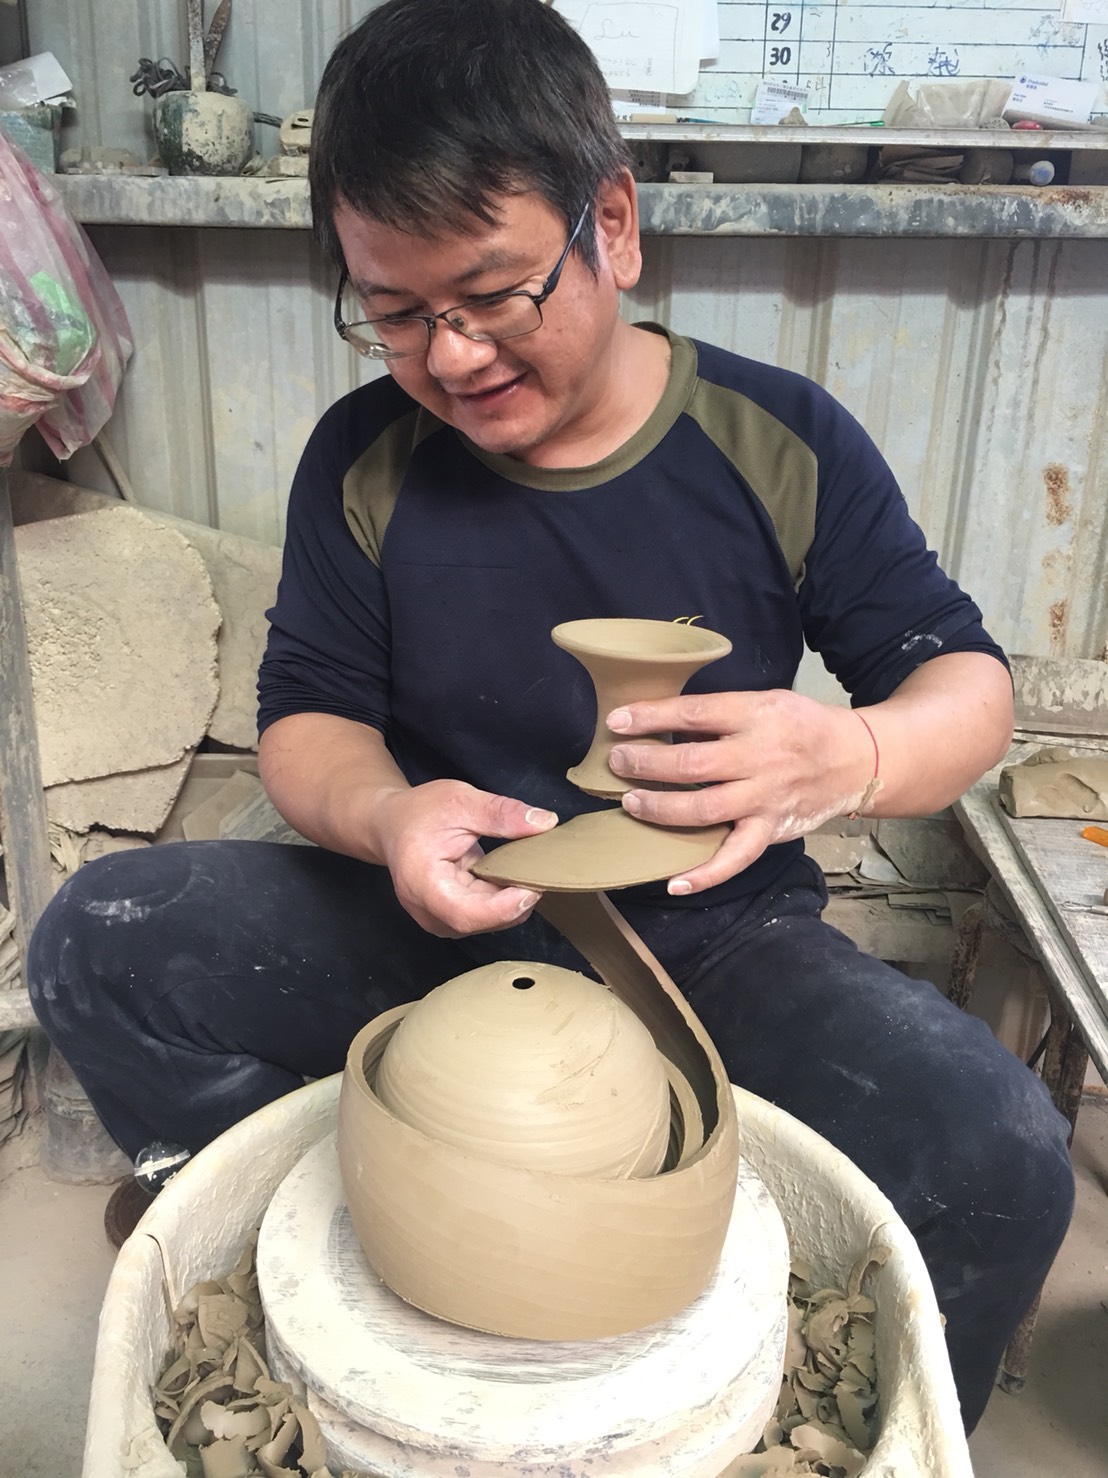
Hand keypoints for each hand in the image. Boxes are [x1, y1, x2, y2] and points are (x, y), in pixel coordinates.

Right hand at [373, 779, 557, 936]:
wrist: (393, 826)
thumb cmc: (419, 812)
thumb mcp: (460, 801)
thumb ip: (501, 813)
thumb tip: (545, 822)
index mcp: (421, 883)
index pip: (465, 914)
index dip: (503, 907)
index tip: (533, 887)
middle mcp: (427, 910)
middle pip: (481, 921)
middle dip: (516, 900)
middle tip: (541, 870)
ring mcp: (438, 919)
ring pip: (488, 923)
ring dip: (513, 901)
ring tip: (526, 869)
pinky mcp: (450, 918)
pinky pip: (486, 917)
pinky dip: (505, 900)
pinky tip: (511, 876)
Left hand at [606, 690, 874, 894]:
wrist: (855, 759)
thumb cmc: (801, 726)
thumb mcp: (766, 701)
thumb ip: (721, 712)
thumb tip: (660, 721)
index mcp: (757, 715)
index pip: (696, 715)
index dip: (652, 718)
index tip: (617, 722)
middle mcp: (761, 758)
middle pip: (693, 765)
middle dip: (647, 764)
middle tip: (617, 762)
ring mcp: (766, 799)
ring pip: (705, 810)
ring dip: (661, 809)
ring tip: (631, 802)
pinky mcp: (771, 831)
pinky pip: (736, 858)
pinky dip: (705, 875)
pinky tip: (674, 882)